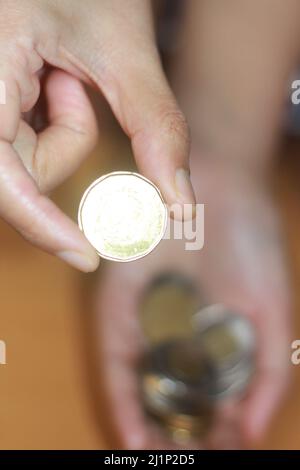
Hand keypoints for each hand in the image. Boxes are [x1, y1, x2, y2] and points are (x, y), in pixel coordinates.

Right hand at [0, 0, 194, 270]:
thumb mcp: (125, 49)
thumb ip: (156, 128)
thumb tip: (181, 209)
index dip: (39, 222)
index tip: (87, 257)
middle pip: (21, 174)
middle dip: (68, 141)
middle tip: (75, 84)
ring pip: (26, 164)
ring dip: (63, 130)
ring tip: (63, 74)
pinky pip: (24, 147)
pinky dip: (52, 126)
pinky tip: (50, 82)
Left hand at [93, 164, 290, 448]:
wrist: (219, 185)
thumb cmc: (251, 243)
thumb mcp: (271, 308)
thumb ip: (268, 367)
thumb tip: (256, 426)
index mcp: (209, 337)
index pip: (206, 397)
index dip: (210, 434)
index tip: (217, 456)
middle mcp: (173, 332)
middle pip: (168, 396)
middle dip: (174, 437)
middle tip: (181, 463)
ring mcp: (144, 319)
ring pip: (137, 386)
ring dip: (143, 428)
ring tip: (156, 461)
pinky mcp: (117, 302)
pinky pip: (113, 356)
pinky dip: (121, 398)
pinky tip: (132, 433)